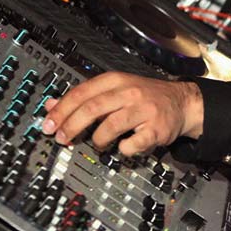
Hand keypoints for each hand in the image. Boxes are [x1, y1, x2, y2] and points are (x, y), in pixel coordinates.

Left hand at [41, 72, 203, 155]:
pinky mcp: (156, 129)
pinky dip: (123, 149)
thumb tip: (51, 106)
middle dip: (71, 126)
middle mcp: (129, 93)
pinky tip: (122, 147)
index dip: (61, 110)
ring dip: (97, 139)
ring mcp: (143, 111)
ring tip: (98, 143)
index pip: (81, 93)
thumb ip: (82, 98)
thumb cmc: (144, 97)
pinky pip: (132, 143)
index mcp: (115, 81)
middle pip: (92, 108)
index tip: (48, 124)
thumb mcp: (113, 90)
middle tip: (62, 138)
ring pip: (110, 126)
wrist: (182, 103)